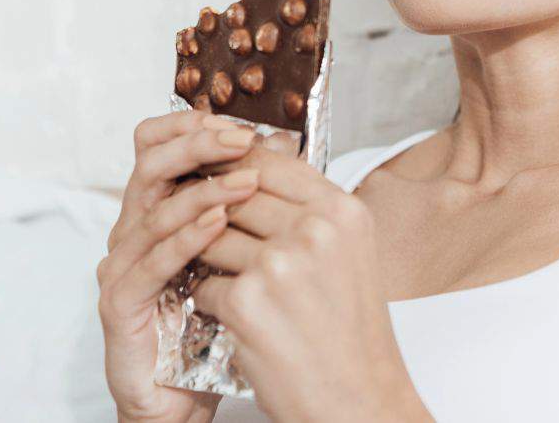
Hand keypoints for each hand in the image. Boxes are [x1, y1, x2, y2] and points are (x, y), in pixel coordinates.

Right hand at [96, 110, 264, 422]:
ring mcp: (121, 266)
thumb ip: (243, 209)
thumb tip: (282, 154)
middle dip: (198, 145)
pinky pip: (152, 262)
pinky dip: (186, 240)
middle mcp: (131, 231)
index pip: (158, 149)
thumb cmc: (211, 325)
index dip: (190, 127)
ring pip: (154, 211)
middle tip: (242, 138)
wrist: (182, 397)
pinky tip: (219, 225)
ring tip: (247, 181)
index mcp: (155, 212)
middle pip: (151, 166)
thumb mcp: (234, 257)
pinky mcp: (120, 303)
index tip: (239, 119)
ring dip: (204, 191)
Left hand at [192, 146, 432, 421]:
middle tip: (198, 222)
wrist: (360, 400)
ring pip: (211, 237)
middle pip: (235, 193)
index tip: (212, 171)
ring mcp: (279, 264)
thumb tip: (253, 173)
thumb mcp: (348, 254)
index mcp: (342, 211)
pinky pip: (204, 285)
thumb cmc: (352, 335)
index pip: (269, 161)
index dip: (233, 164)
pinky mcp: (248, 302)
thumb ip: (308, 213)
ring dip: (210, 260)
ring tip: (229, 280)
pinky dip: (211, 302)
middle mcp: (315, 230)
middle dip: (211, 210)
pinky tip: (236, 319)